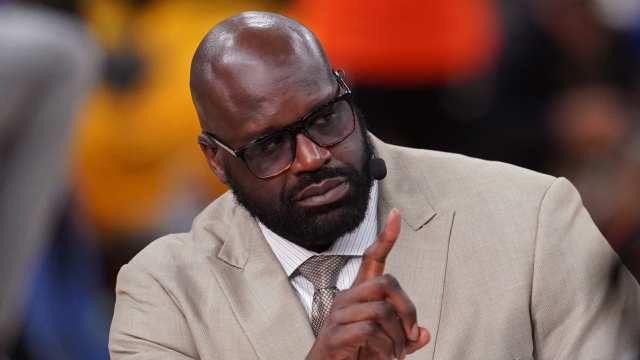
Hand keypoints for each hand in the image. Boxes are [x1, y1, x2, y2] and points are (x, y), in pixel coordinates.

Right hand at [305, 209, 430, 359]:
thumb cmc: (355, 356)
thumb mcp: (386, 346)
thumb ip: (405, 338)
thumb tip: (423, 334)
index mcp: (358, 295)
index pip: (371, 258)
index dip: (385, 237)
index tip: (396, 215)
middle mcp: (346, 298)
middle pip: (386, 282)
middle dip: (408, 309)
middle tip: (411, 335)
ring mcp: (338, 315)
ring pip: (382, 311)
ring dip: (398, 338)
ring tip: (395, 355)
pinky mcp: (335, 334)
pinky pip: (370, 331)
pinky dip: (386, 349)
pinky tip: (383, 358)